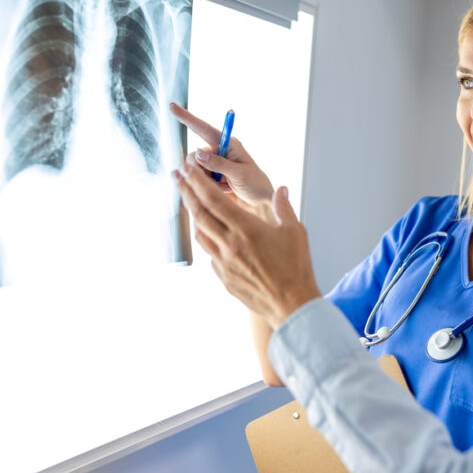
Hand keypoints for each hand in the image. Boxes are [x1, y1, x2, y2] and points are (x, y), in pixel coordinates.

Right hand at [169, 103, 273, 204]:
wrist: (260, 202)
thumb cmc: (255, 184)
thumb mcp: (240, 173)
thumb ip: (219, 164)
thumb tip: (197, 152)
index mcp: (227, 143)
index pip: (203, 128)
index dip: (186, 117)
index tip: (171, 106)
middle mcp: (217, 151)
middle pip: (193, 155)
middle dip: (198, 169)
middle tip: (215, 180)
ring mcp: (212, 164)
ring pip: (192, 169)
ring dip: (204, 180)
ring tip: (224, 186)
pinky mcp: (209, 176)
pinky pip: (196, 179)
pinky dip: (206, 187)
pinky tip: (223, 190)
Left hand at [175, 162, 320, 327]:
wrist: (290, 304)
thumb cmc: (296, 268)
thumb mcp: (295, 232)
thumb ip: (284, 207)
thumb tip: (280, 189)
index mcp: (247, 229)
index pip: (214, 199)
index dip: (198, 181)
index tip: (187, 168)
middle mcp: (230, 244)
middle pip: (199, 213)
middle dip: (186, 191)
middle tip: (177, 175)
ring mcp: (223, 262)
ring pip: (200, 233)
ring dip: (192, 214)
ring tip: (189, 200)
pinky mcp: (223, 276)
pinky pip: (209, 252)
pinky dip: (205, 237)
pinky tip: (208, 231)